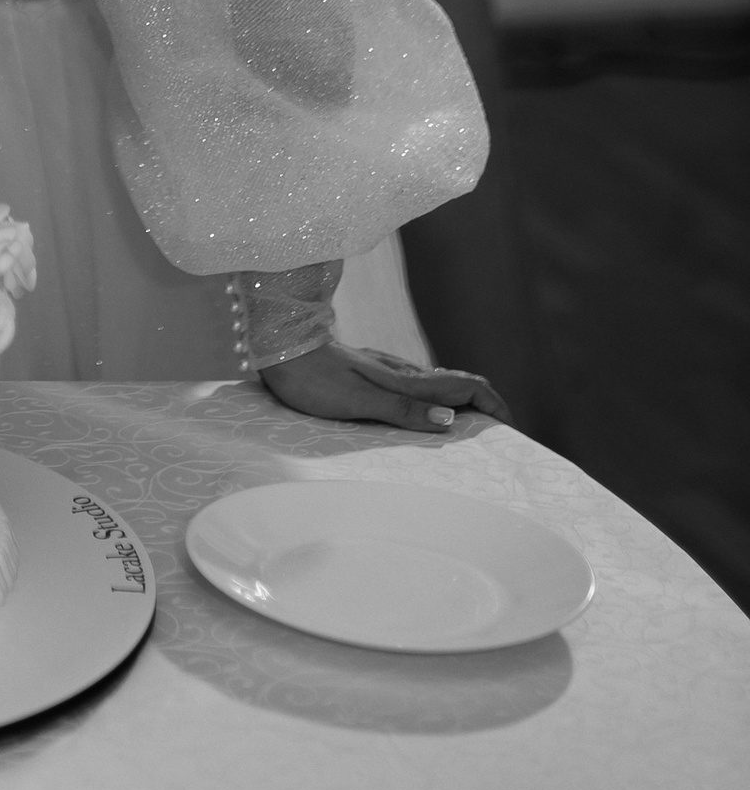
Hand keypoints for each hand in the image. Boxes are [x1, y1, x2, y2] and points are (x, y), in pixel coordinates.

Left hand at [260, 340, 512, 434]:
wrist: (278, 346)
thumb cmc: (312, 379)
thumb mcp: (357, 401)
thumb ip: (402, 411)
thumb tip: (452, 421)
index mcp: (406, 379)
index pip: (468, 385)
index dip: (495, 405)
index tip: (512, 431)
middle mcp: (402, 372)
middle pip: (459, 386)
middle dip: (484, 411)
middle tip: (497, 443)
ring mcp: (387, 371)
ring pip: (437, 388)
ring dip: (459, 409)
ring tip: (467, 440)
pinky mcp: (371, 373)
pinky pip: (415, 390)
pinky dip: (434, 406)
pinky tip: (423, 422)